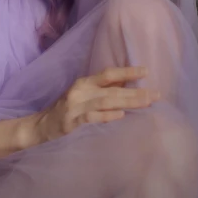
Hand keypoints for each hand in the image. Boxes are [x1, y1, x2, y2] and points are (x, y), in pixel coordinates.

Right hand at [26, 66, 160, 145]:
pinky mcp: (71, 122)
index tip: (147, 71)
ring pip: (105, 102)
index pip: (108, 74)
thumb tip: (128, 83)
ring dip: (127, 102)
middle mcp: (80, 91)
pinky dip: (107, 116)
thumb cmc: (66, 110)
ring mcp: (75, 106)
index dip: (127, 71)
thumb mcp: (83, 95)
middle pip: (112, 89)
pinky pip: (92, 117)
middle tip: (156, 94)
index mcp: (84, 83)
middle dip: (135, 92)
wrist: (40, 126)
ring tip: (146, 103)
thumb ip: (102, 90)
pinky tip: (121, 116)